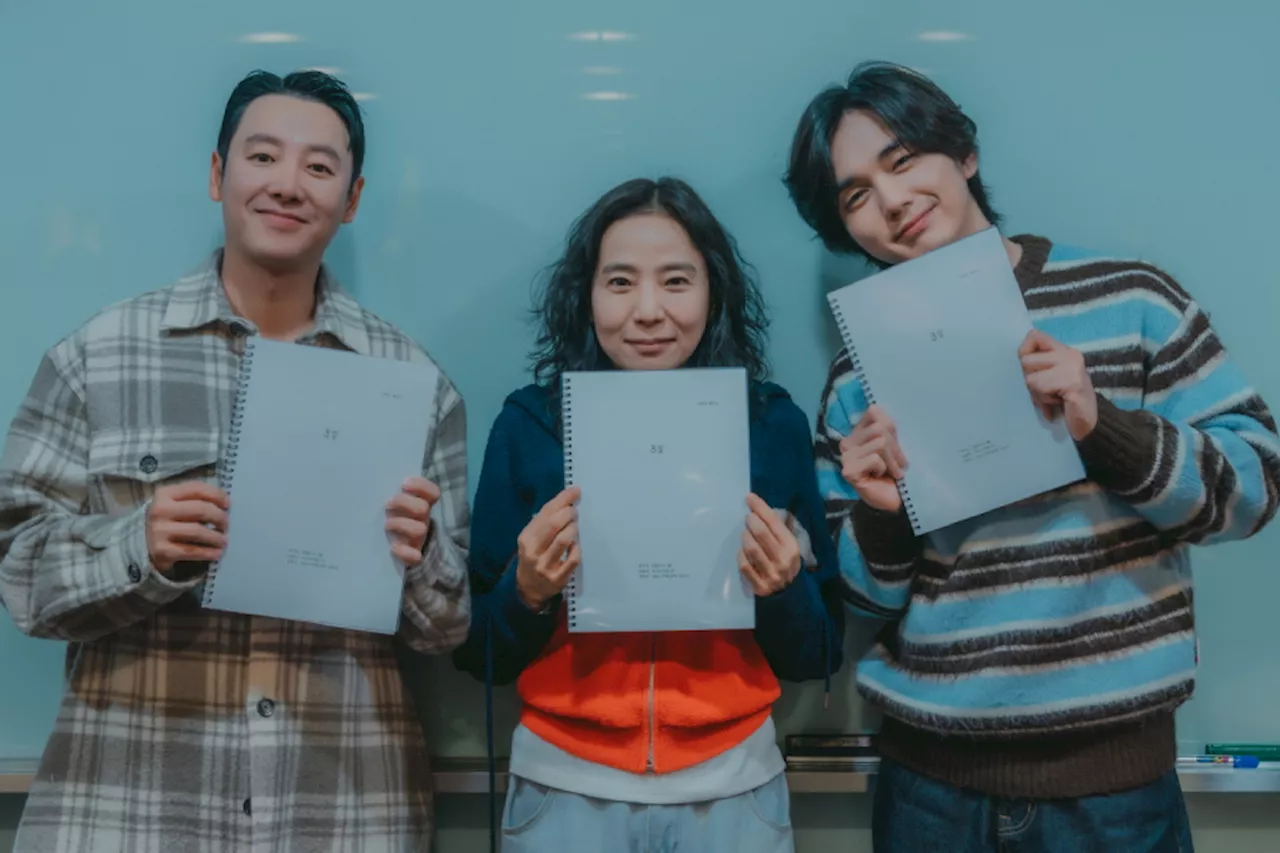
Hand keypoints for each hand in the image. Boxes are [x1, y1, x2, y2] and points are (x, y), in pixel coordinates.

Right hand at [145, 482, 229, 572]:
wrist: (147, 546)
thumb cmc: (170, 520)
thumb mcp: (177, 504)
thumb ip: (196, 499)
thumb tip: (225, 503)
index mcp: (164, 494)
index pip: (196, 489)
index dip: (217, 495)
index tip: (228, 505)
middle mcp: (159, 510)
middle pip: (200, 510)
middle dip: (220, 518)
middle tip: (226, 525)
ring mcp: (158, 531)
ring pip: (198, 531)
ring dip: (216, 537)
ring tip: (224, 541)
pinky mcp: (161, 551)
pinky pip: (192, 551)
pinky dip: (208, 552)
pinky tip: (217, 553)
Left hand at [386, 477, 440, 564]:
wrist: (390, 549)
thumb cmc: (389, 518)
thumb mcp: (394, 503)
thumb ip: (396, 493)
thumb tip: (389, 481)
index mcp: (422, 504)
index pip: (433, 493)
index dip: (421, 487)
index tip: (404, 485)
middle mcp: (423, 520)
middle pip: (422, 508)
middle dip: (403, 503)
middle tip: (388, 505)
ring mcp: (419, 539)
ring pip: (419, 530)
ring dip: (400, 524)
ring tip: (387, 524)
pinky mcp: (412, 556)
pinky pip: (414, 557)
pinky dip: (404, 552)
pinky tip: (393, 548)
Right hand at [515, 487, 580, 610]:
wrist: (529, 587)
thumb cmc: (535, 555)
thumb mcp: (533, 536)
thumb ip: (547, 518)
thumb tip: (569, 496)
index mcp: (526, 537)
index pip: (545, 513)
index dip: (563, 500)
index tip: (575, 492)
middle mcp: (533, 551)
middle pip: (554, 524)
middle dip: (569, 513)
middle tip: (574, 512)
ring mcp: (545, 566)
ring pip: (564, 540)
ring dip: (574, 529)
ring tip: (574, 527)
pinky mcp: (558, 578)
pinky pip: (573, 558)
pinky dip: (577, 548)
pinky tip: (575, 546)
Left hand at [738, 493, 802, 595]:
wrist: (788, 594)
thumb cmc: (786, 563)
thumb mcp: (790, 546)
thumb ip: (779, 530)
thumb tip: (762, 508)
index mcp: (792, 547)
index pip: (774, 522)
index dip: (760, 507)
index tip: (750, 498)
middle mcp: (782, 560)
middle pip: (760, 533)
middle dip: (751, 520)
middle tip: (748, 518)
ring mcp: (771, 574)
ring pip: (750, 548)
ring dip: (745, 536)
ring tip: (745, 533)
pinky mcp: (759, 585)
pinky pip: (744, 564)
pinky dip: (740, 554)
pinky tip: (743, 551)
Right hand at [839, 405, 907, 511]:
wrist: (896, 500)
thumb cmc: (896, 472)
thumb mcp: (895, 445)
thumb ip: (888, 428)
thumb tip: (881, 411)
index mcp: (857, 432)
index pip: (874, 411)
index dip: (892, 427)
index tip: (896, 446)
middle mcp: (847, 442)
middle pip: (880, 428)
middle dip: (896, 448)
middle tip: (899, 464)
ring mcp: (845, 456)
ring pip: (879, 442)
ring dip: (893, 460)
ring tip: (893, 472)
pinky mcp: (848, 470)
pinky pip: (875, 458)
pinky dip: (885, 469)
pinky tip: (880, 477)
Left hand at [1019, 330, 1097, 439]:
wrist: (1089, 422)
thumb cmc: (1067, 401)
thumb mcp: (1050, 378)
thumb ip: (1038, 366)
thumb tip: (1019, 358)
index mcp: (1064, 351)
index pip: (1034, 336)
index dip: (1024, 351)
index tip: (1030, 369)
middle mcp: (1069, 354)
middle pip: (1026, 360)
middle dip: (1029, 380)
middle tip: (1044, 392)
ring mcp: (1072, 367)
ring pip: (1030, 377)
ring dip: (1037, 393)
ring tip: (1052, 399)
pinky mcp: (1072, 382)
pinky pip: (1041, 387)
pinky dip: (1044, 400)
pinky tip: (1058, 403)